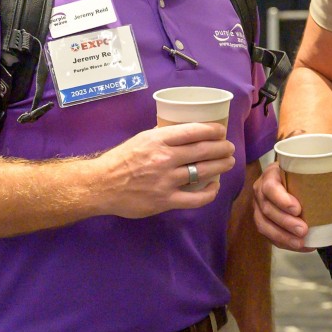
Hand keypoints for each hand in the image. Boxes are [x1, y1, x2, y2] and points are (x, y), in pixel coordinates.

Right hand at [95, 122, 233, 218]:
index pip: (193, 131)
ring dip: (220, 166)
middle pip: (203, 150)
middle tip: (229, 148)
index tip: (221, 131)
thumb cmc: (120, 159)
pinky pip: (195, 198)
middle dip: (222, 148)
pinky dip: (209, 192)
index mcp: (158, 139)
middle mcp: (165, 158)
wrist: (101, 185)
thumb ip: (162, 137)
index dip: (212, 130)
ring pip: (203, 171)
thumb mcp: (141, 139)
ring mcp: (166, 180)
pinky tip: (214, 187)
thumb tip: (183, 134)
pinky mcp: (166, 200)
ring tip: (228, 163)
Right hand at [252, 161, 331, 251]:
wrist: (291, 177)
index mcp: (272, 174)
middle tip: (303, 230)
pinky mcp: (263, 221)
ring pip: (264, 225)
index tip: (298, 209)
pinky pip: (268, 235)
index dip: (281, 199)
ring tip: (301, 243)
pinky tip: (299, 246)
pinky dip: (282, 243)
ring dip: (282, 236)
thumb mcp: (319, 172)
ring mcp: (259, 208)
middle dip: (285, 222)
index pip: (270, 187)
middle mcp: (261, 191)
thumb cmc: (304, 174)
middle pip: (268, 209)